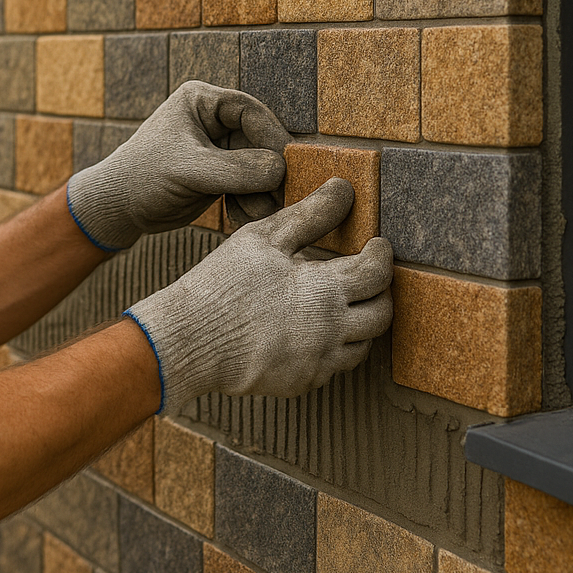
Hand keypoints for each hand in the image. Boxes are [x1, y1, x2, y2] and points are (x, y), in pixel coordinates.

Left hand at [65, 80, 291, 251]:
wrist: (118, 208)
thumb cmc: (143, 176)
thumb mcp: (190, 169)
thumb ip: (237, 169)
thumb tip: (280, 171)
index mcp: (202, 101)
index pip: (250, 111)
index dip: (272, 136)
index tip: (287, 164)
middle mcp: (214, 121)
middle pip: (260, 141)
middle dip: (269, 172)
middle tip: (281, 198)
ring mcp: (219, 149)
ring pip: (258, 167)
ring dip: (263, 193)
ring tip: (257, 214)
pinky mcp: (221, 175)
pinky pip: (249, 187)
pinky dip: (251, 203)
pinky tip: (241, 218)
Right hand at [124, 178, 393, 412]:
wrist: (190, 340)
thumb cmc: (223, 284)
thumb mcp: (263, 238)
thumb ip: (309, 214)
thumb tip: (342, 189)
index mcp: (324, 291)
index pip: (377, 273)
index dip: (382, 256)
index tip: (378, 245)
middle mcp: (330, 331)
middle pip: (381, 315)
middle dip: (381, 292)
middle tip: (368, 277)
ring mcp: (317, 362)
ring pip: (363, 346)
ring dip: (360, 323)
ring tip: (341, 304)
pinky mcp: (301, 383)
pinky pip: (332, 367)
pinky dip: (332, 348)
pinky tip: (310, 331)